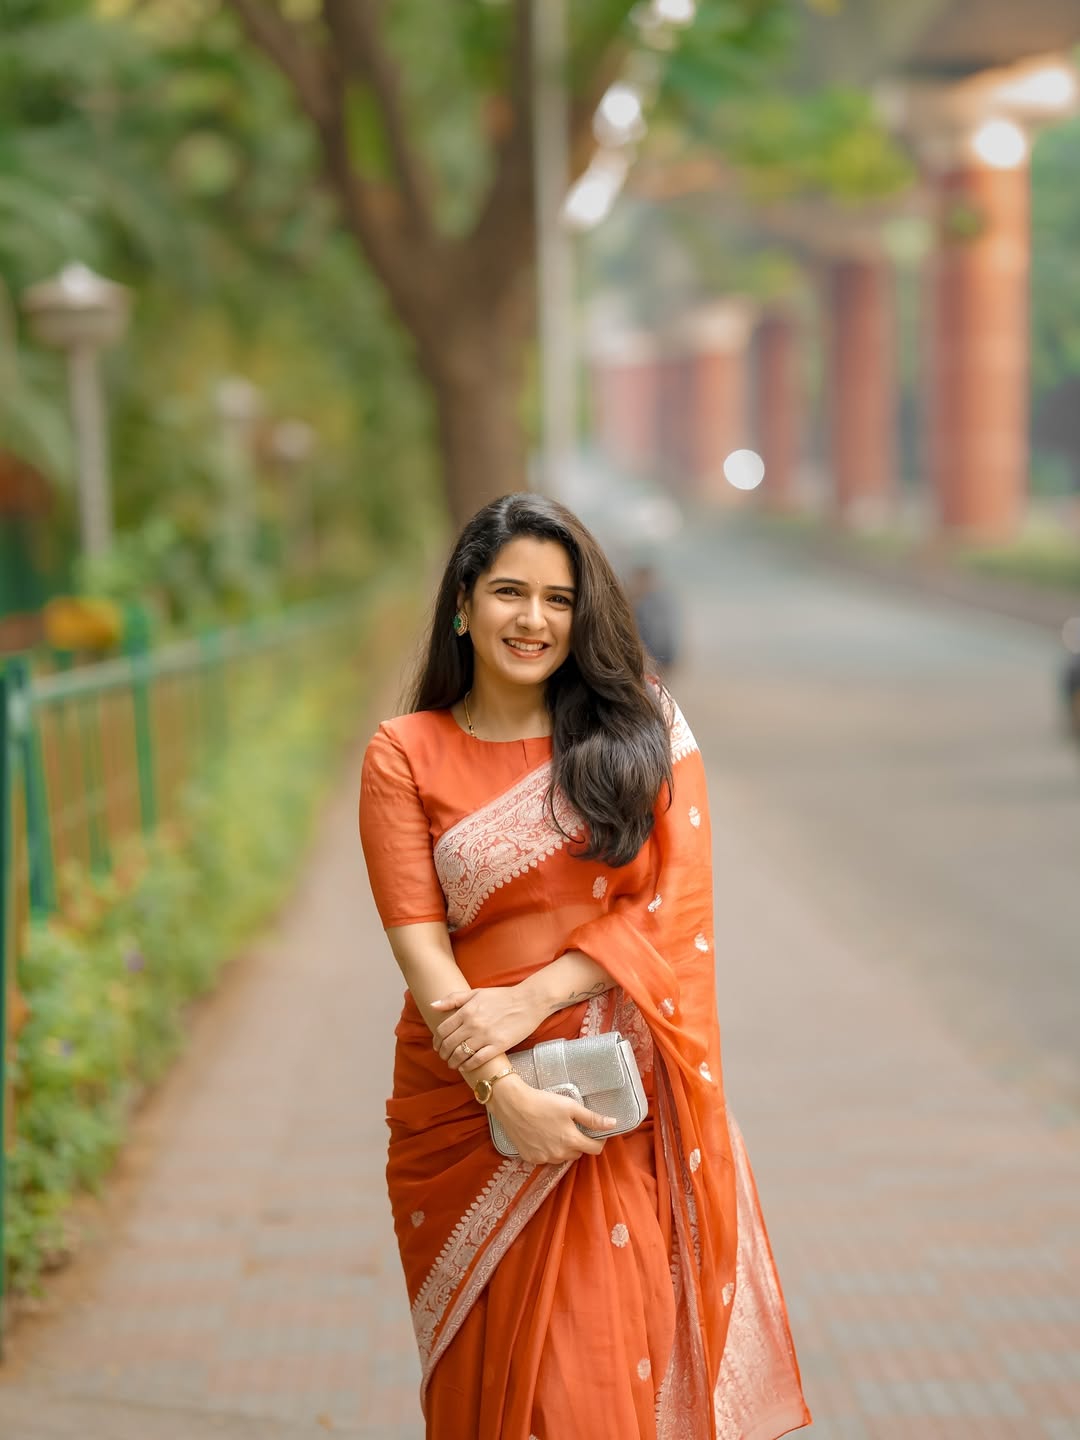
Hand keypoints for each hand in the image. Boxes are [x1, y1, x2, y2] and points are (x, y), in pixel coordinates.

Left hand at [431, 985, 544, 1074]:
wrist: (528, 1002)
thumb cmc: (502, 996)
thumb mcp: (476, 993)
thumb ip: (453, 999)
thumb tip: (433, 1005)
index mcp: (466, 1011)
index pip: (442, 1031)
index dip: (437, 1041)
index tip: (437, 1046)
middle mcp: (473, 1024)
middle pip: (449, 1044)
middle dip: (443, 1054)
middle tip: (444, 1057)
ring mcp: (485, 1036)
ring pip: (461, 1055)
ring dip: (453, 1062)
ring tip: (453, 1064)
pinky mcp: (498, 1046)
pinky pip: (477, 1060)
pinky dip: (468, 1066)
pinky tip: (465, 1067)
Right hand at [487, 1077, 615, 1164]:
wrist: (513, 1104)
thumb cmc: (543, 1102)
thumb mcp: (570, 1107)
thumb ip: (593, 1118)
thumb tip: (613, 1124)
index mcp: (571, 1141)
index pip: (595, 1150)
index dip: (598, 1140)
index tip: (595, 1132)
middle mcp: (559, 1155)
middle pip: (578, 1153)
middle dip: (578, 1142)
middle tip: (571, 1126)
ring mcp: (544, 1159)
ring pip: (562, 1157)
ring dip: (563, 1147)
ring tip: (555, 1130)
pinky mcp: (531, 1159)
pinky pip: (546, 1158)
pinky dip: (547, 1150)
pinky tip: (541, 1136)